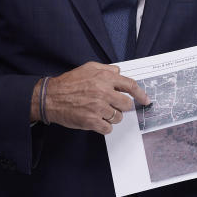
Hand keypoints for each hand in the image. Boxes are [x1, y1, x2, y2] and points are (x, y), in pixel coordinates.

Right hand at [35, 62, 150, 134]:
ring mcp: (98, 107)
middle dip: (122, 107)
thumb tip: (119, 72)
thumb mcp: (88, 68)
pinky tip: (96, 121)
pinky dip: (104, 127)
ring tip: (100, 112)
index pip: (131, 85)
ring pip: (118, 117)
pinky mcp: (91, 121)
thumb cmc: (68, 83)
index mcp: (105, 78)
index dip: (141, 94)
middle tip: (113, 106)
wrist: (50, 98)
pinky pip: (108, 128)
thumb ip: (106, 69)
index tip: (146, 100)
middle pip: (126, 104)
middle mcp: (103, 92)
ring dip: (112, 117)